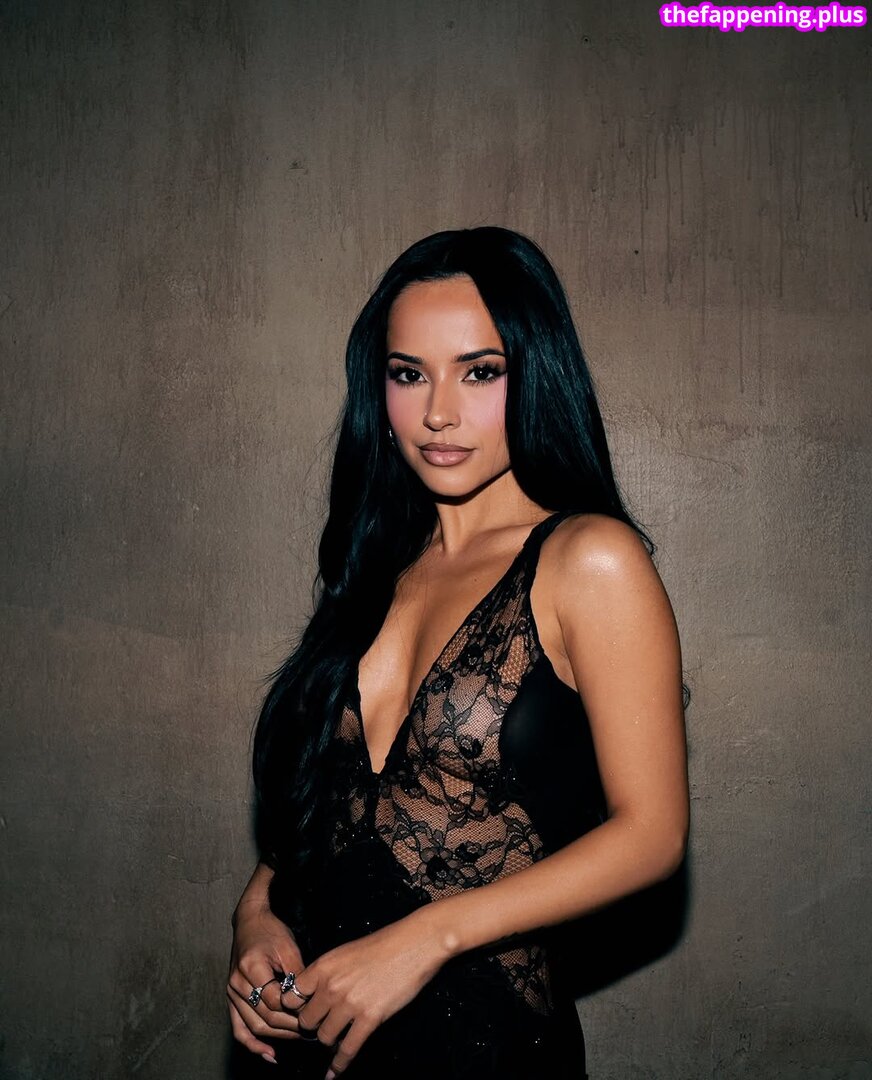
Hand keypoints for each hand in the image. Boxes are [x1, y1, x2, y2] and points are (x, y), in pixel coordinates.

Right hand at [227, 903, 306, 1063]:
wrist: (250, 922)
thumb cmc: (271, 931)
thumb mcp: (289, 947)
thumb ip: (298, 974)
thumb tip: (308, 1001)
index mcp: (251, 967)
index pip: (274, 1000)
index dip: (295, 1008)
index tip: (314, 1009)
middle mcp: (237, 983)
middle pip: (265, 1017)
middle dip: (290, 1026)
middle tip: (313, 1029)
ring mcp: (231, 993)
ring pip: (254, 1026)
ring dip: (277, 1036)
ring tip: (300, 1037)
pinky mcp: (232, 999)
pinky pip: (238, 1029)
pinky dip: (252, 1044)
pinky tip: (269, 1053)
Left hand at [284, 912, 450, 1077]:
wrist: (413, 944)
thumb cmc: (383, 945)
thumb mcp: (345, 952)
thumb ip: (326, 973)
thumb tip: (314, 994)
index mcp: (323, 967)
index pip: (291, 997)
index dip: (294, 1008)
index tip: (301, 1011)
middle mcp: (331, 987)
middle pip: (306, 1021)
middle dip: (312, 1026)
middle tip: (322, 1024)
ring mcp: (350, 1004)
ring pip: (324, 1037)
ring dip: (329, 1041)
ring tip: (336, 1038)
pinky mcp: (369, 1019)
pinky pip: (347, 1050)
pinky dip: (339, 1065)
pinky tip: (334, 1073)